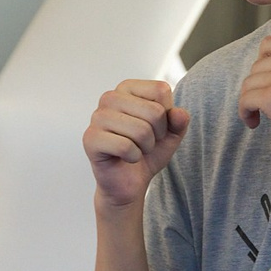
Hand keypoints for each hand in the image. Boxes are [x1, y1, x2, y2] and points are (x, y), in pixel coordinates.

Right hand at [84, 80, 188, 209]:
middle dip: (157, 134)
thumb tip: (180, 114)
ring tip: (135, 149)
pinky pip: (126, 147)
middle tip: (144, 143)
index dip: (166, 115)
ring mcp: (97, 117)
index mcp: (127, 88)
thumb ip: (179, 121)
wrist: (130, 182)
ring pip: (141, 130)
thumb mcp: (172, 134)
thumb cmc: (147, 153)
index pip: (161, 91)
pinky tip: (125, 158)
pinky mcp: (91, 138)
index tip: (154, 127)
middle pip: (154, 111)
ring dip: (145, 147)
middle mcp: (110, 97)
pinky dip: (133, 157)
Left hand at [236, 35, 270, 181]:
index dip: (263, 65)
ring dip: (249, 101)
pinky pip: (245, 99)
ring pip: (248, 83)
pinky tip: (255, 123)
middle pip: (256, 65)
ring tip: (262, 116)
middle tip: (265, 106)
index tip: (268, 85)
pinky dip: (245, 112)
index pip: (268, 44)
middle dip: (256, 86)